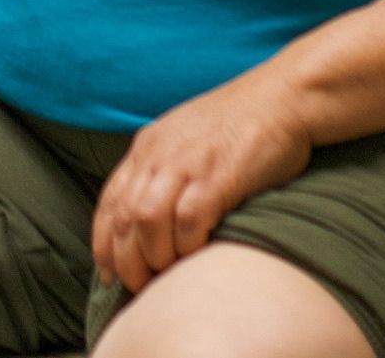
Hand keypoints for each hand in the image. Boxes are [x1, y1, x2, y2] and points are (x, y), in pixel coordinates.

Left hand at [90, 70, 312, 292]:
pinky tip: (197, 257)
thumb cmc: (238, 126)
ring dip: (154, 257)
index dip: (103, 242)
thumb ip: (164, 170)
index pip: (110, 200)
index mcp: (148, 145)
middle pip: (124, 216)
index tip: (108, 273)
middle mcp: (159, 154)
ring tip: (166, 277)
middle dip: (127, 260)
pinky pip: (189, 220)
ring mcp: (187, 164)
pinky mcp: (217, 177)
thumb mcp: (186, 139)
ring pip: (148, 220)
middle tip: (141, 286)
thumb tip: (148, 219)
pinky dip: (187, 246)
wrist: (280, 98)